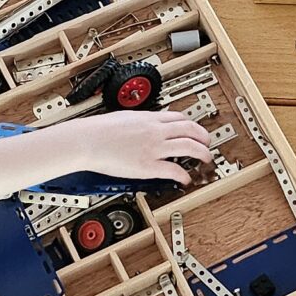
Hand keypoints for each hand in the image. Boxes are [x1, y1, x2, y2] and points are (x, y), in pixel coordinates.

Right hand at [60, 110, 208, 185]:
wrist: (87, 140)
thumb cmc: (99, 130)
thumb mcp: (125, 117)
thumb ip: (140, 121)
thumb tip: (146, 122)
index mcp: (149, 118)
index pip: (179, 118)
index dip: (192, 124)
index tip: (195, 130)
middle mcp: (155, 131)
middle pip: (190, 130)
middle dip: (203, 137)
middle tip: (208, 143)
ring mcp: (154, 148)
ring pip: (188, 147)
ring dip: (201, 153)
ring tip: (206, 159)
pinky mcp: (148, 166)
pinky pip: (173, 169)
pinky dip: (184, 174)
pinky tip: (186, 178)